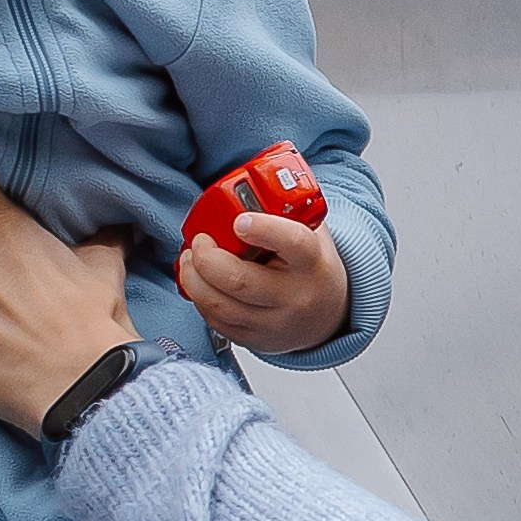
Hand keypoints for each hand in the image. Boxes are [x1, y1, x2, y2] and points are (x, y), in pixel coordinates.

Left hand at [177, 212, 351, 355]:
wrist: (328, 313)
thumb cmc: (311, 266)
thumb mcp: (311, 233)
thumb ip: (285, 210)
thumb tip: (248, 179)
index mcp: (312, 263)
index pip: (292, 243)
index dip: (263, 229)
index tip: (240, 220)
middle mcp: (296, 297)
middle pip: (238, 281)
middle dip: (207, 257)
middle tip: (199, 241)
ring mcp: (275, 323)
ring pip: (220, 305)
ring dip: (194, 279)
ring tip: (192, 260)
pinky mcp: (256, 340)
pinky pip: (216, 322)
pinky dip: (201, 300)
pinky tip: (201, 284)